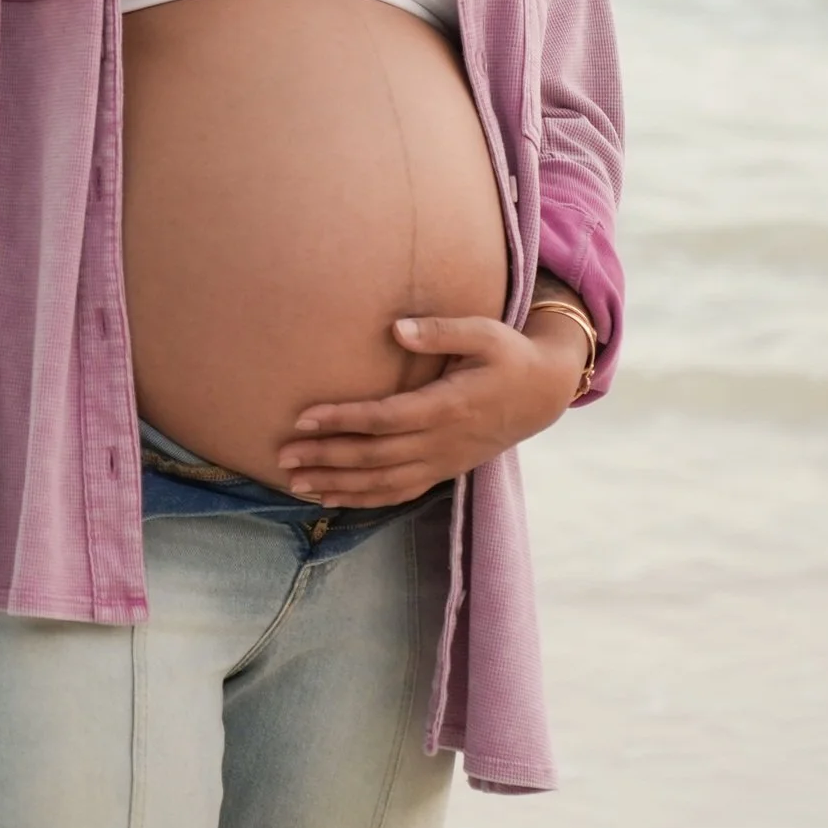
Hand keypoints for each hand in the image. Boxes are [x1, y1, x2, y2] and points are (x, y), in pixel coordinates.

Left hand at [275, 310, 585, 505]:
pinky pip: (399, 493)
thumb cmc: (508, 356)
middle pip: (375, 456)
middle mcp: (442, 441)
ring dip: (337, 485)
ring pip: (382, 482)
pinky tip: (330, 498)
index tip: (303, 417)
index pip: (385, 418)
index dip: (343, 420)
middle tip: (283, 456)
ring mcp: (443, 462)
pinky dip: (363, 499)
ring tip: (293, 484)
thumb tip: (396, 328)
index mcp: (448, 406)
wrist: (543, 394)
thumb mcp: (484, 333)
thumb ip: (441, 331)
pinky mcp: (443, 471)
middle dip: (326, 457)